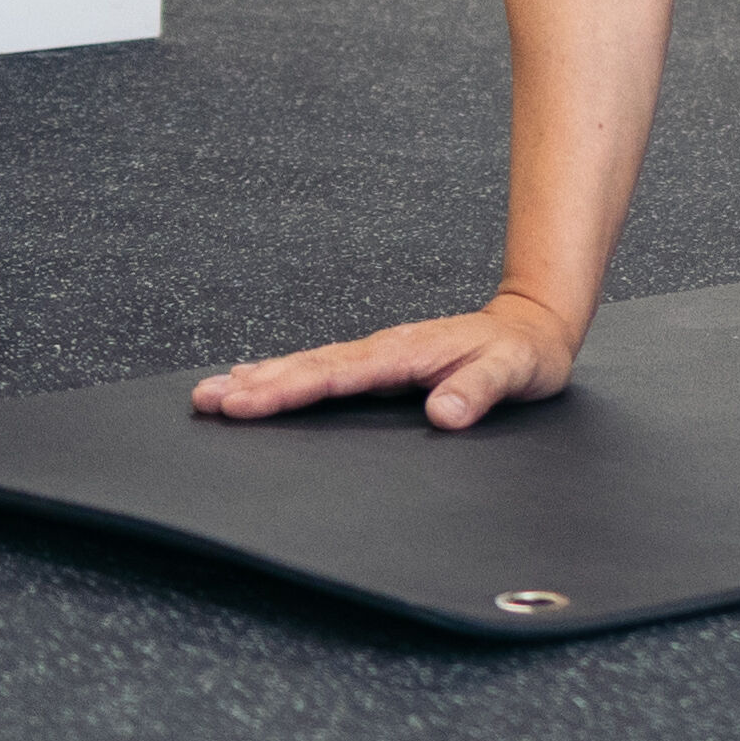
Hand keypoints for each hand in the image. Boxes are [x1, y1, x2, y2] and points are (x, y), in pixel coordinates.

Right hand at [188, 294, 582, 431]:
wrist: (534, 327)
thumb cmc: (523, 354)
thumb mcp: (514, 373)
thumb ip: (480, 390)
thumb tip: (444, 413)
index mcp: (405, 353)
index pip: (335, 375)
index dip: (288, 388)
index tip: (245, 399)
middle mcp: (383, 349)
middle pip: (308, 367)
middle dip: (255, 384)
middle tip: (205, 399)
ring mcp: (379, 354)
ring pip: (309, 365)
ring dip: (260, 377)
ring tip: (213, 391)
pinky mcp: (380, 363)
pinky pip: (322, 369)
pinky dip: (284, 374)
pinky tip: (258, 380)